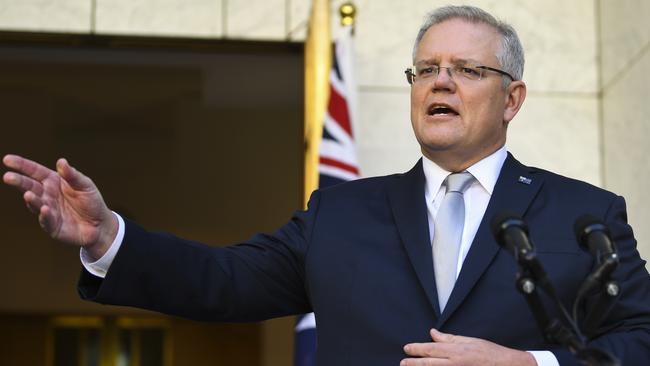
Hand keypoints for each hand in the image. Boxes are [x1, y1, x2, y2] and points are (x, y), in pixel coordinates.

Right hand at [3, 154, 116, 258]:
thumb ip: (72, 175)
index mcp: (54, 181)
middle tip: (8, 177)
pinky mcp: (52, 226)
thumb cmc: (91, 202)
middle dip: (19, 181)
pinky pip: (46, 220)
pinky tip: (45, 209)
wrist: (100, 225)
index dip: (22, 165)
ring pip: (35, 204)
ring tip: (28, 195)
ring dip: (31, 200)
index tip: (7, 159)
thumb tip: (61, 161)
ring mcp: (48, 210)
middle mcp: (47, 195)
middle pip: (30, 186)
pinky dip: (44, 215)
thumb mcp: (85, 185)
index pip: (35, 171)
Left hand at [401, 329, 536, 365]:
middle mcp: (455, 363)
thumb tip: (433, 333)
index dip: (417, 349)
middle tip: (403, 363)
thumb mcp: (469, 341)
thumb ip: (449, 338)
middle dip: (414, 363)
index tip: (406, 348)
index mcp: (456, 351)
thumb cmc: (489, 353)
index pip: (431, 349)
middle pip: (430, 363)